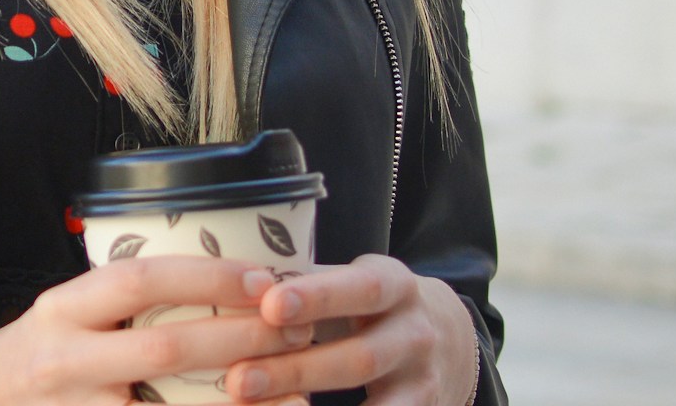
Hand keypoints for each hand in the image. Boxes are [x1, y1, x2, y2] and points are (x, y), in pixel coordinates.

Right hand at [0, 257, 314, 405]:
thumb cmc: (33, 356)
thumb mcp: (63, 315)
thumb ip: (121, 304)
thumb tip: (218, 283)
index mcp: (63, 309)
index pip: (140, 280)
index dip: (207, 276)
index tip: (263, 278)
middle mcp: (67, 360)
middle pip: (167, 347)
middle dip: (242, 338)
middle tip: (299, 332)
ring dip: (243, 403)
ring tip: (300, 394)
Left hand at [226, 255, 478, 404]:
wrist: (448, 338)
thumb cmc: (369, 305)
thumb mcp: (351, 281)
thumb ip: (304, 282)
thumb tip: (227, 286)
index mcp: (393, 284)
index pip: (359, 288)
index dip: (316, 297)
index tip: (269, 306)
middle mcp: (415, 333)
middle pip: (358, 358)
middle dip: (296, 371)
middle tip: (240, 379)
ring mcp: (423, 380)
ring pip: (373, 402)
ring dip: (308, 405)